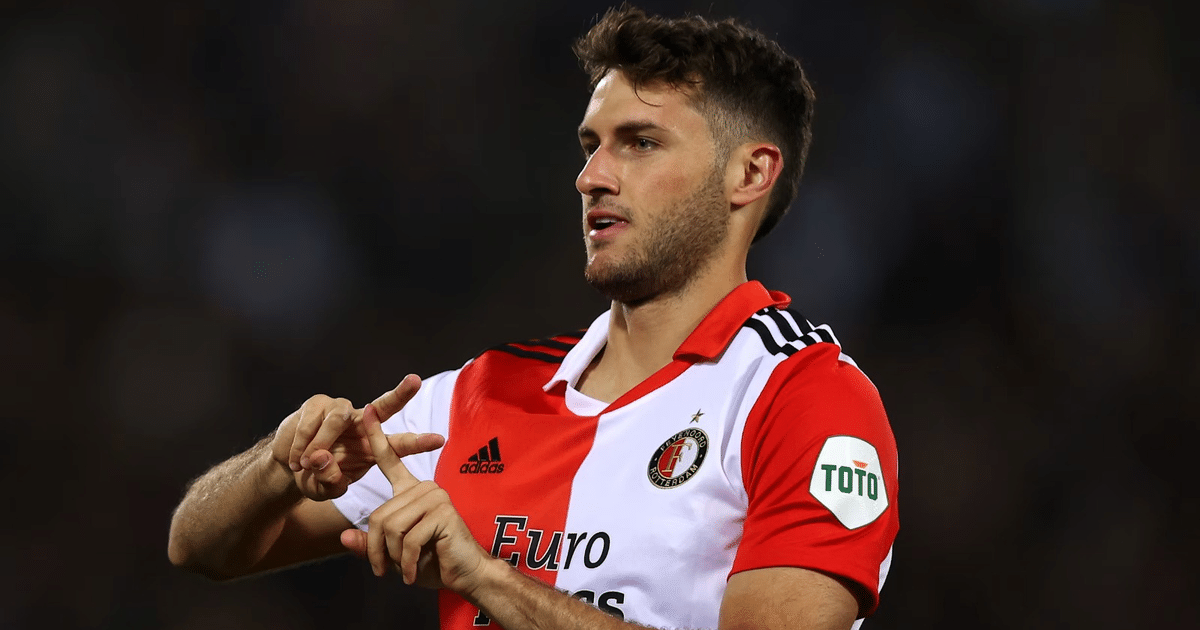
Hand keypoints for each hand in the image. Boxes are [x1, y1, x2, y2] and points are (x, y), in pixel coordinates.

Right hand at [269, 374, 441, 500]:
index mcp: (372, 447)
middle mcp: (362, 424)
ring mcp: (340, 410)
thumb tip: (321, 459)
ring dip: (320, 444)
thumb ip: (328, 481)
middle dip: (401, 393)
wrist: (288, 465)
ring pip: (338, 419)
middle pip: (385, 405)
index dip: (418, 442)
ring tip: (305, 465)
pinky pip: (312, 422)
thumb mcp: (322, 489)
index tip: (440, 440)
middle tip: (415, 381)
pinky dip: (300, 444)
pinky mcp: (317, 404)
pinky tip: (294, 460)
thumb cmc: (315, 476)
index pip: (399, 444)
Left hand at [340, 402, 492, 593]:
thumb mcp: (394, 554)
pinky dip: (407, 563)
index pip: (390, 459)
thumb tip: (345, 537)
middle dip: (378, 549)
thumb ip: (371, 544)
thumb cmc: (432, 562)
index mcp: (411, 490)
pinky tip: (413, 573)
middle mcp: (424, 487)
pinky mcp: (442, 512)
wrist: (465, 574)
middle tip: (386, 569)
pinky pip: (408, 540)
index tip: (367, 409)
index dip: (376, 436)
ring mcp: (435, 496)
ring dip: (393, 557)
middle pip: (380, 516)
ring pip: (391, 528)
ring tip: (404, 570)